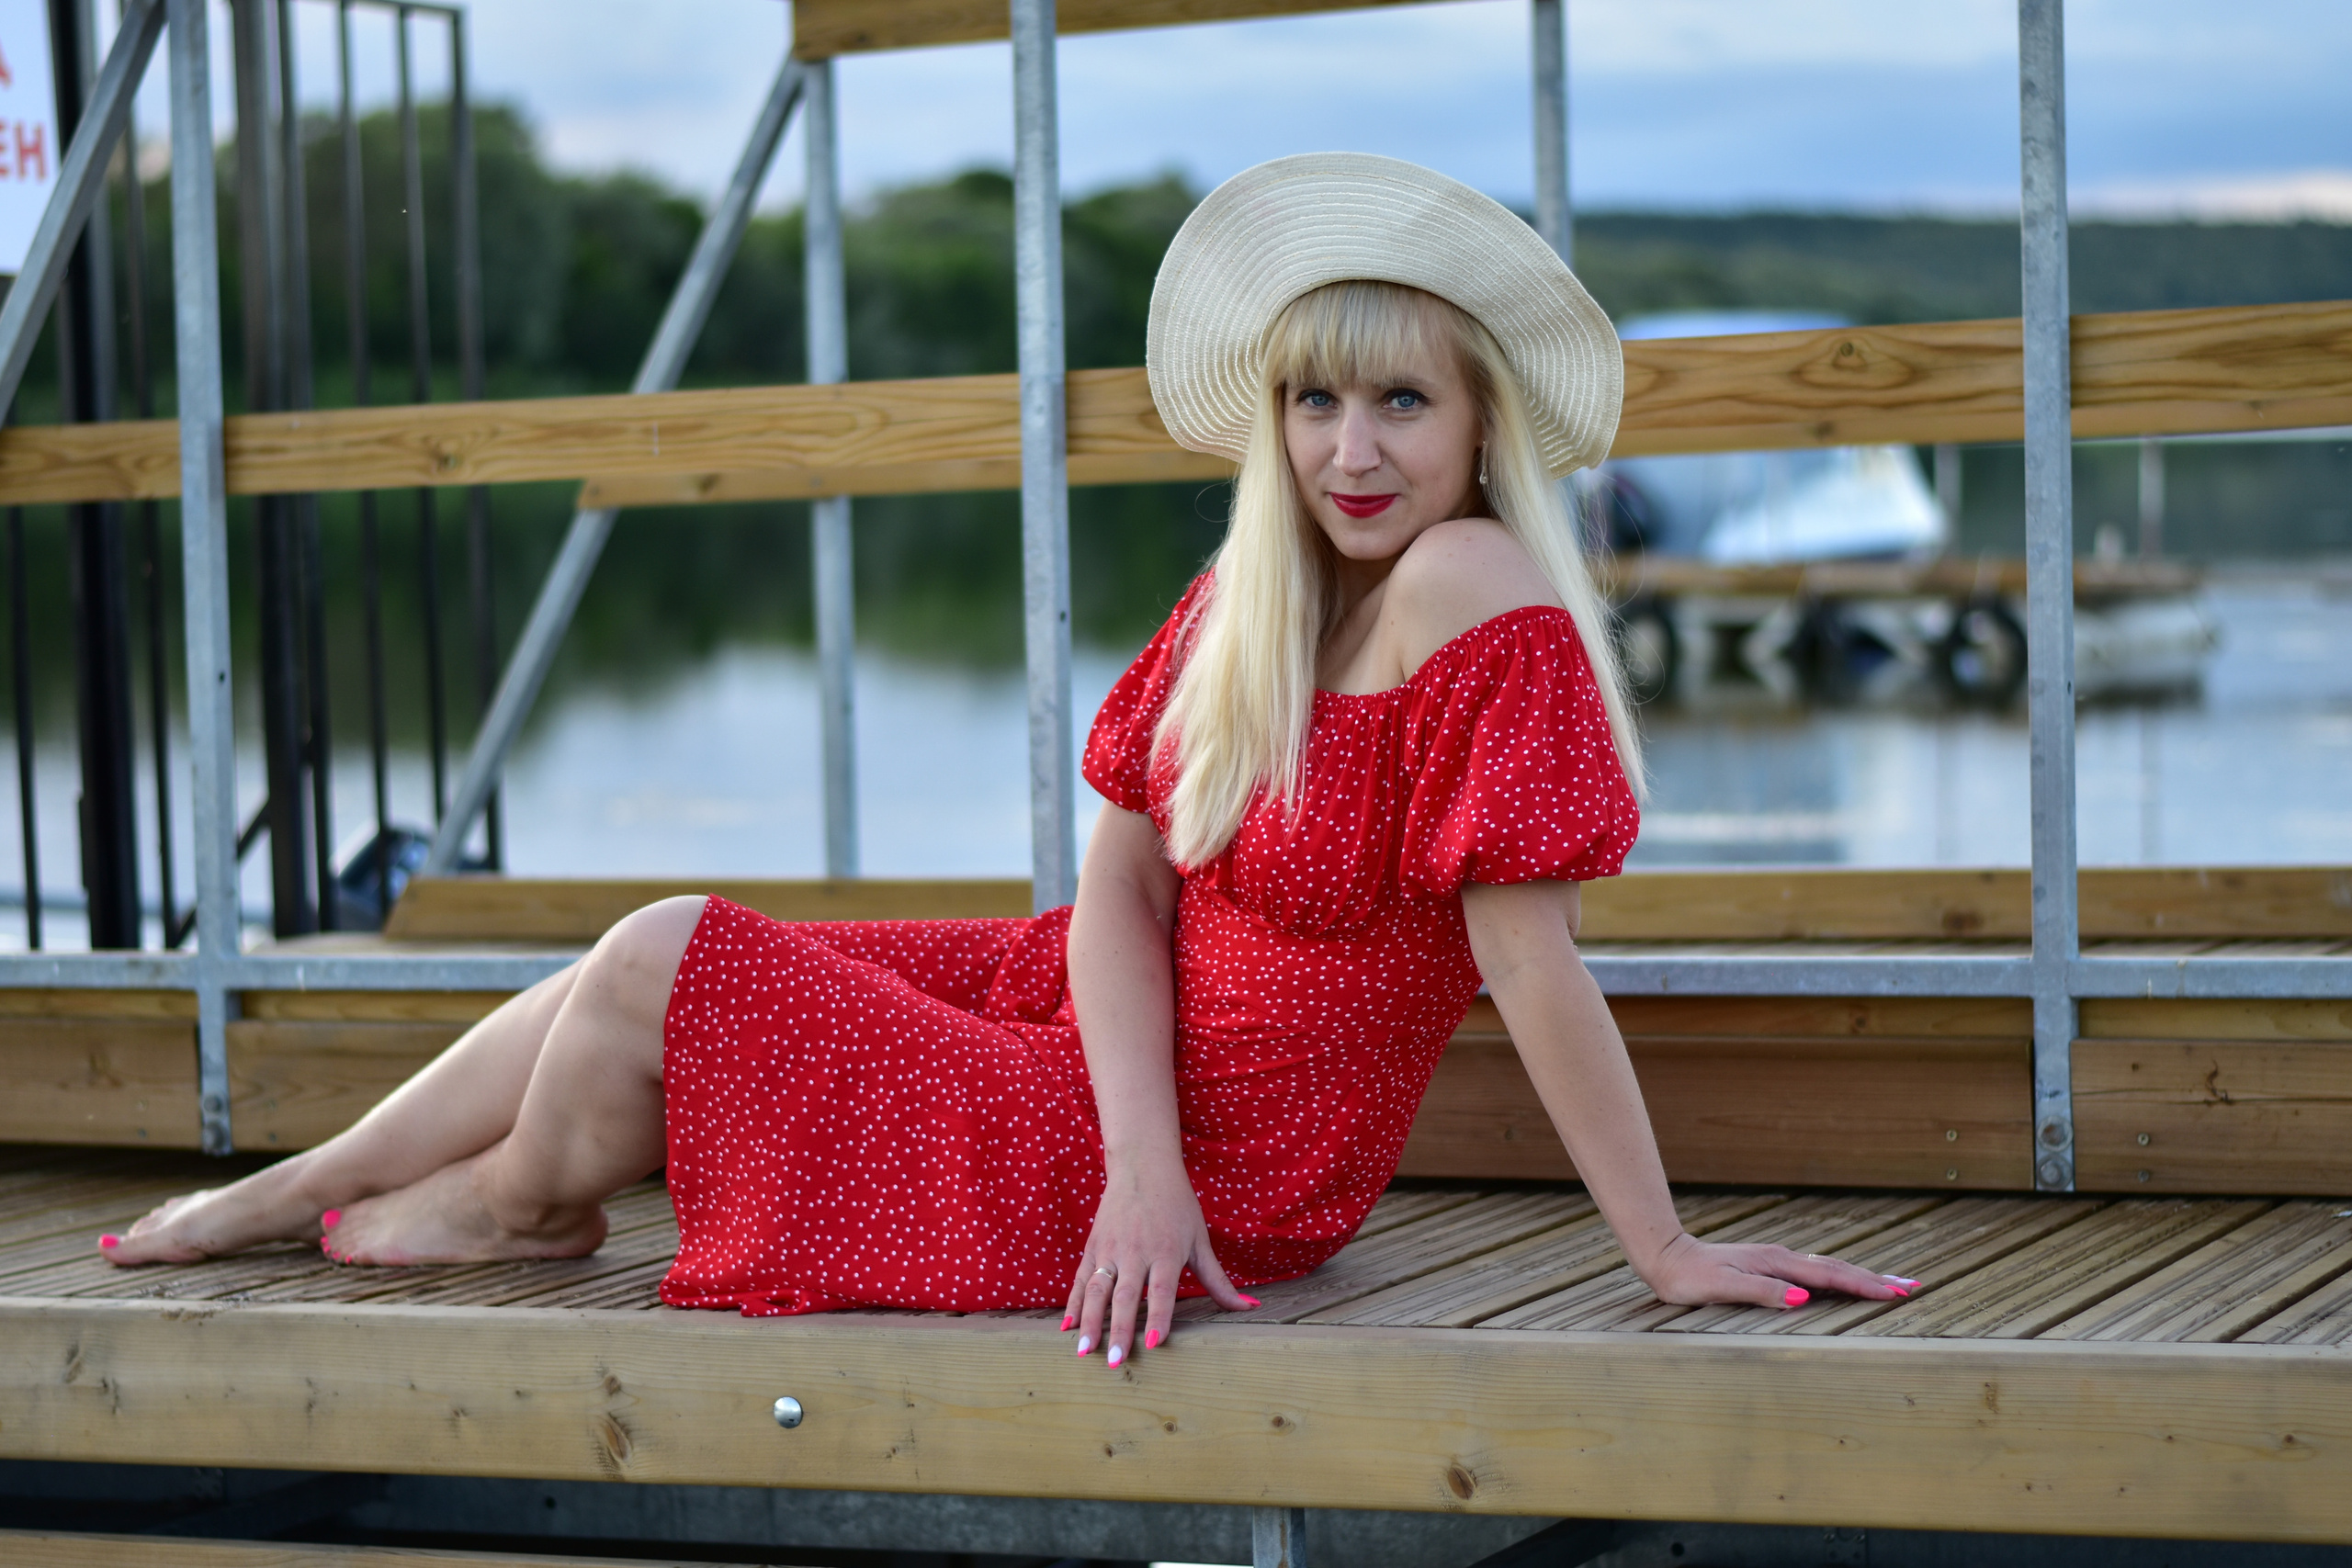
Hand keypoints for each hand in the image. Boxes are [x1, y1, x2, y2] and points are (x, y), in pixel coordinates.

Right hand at [1064, 1156, 1253, 1366]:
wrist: (1143, 1165)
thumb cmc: (1177, 1205)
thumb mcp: (1200, 1240)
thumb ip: (1219, 1280)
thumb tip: (1250, 1308)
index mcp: (1165, 1251)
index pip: (1161, 1290)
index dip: (1157, 1316)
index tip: (1152, 1343)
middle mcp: (1135, 1251)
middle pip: (1125, 1296)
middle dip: (1120, 1329)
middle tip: (1116, 1361)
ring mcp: (1109, 1249)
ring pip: (1097, 1290)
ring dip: (1090, 1321)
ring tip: (1085, 1351)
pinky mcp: (1092, 1247)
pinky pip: (1080, 1279)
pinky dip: (1073, 1304)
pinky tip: (1067, 1328)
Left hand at [1639, 1232, 1916, 1309]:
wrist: (1664, 1256)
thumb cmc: (1688, 1278)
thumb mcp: (1721, 1287)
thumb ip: (1760, 1292)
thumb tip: (1801, 1297)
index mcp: (1776, 1264)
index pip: (1830, 1277)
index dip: (1864, 1286)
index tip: (1897, 1293)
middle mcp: (1780, 1259)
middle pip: (1837, 1269)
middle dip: (1874, 1279)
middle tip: (1910, 1287)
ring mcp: (1775, 1261)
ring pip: (1827, 1268)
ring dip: (1859, 1276)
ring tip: (1888, 1283)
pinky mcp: (1767, 1266)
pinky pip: (1812, 1271)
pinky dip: (1836, 1276)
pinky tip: (1842, 1282)